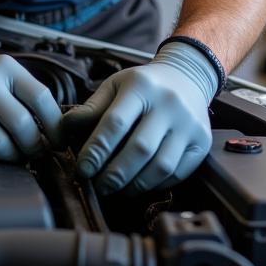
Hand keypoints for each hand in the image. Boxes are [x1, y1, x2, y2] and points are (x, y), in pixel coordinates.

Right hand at [0, 38, 62, 161]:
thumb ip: (24, 94)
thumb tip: (58, 130)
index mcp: (3, 67)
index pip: (41, 98)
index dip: (56, 126)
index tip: (59, 142)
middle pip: (24, 127)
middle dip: (34, 146)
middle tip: (34, 153)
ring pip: (0, 146)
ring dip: (10, 155)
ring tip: (10, 152)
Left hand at [61, 41, 216, 194]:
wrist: (187, 77)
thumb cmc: (144, 85)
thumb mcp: (115, 85)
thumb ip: (91, 107)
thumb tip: (64, 129)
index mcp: (141, 86)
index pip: (115, 123)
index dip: (96, 150)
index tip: (83, 169)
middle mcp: (169, 104)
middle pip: (139, 149)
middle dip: (115, 174)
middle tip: (98, 185)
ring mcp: (188, 124)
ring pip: (160, 166)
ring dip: (135, 184)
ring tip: (117, 188)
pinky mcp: (201, 143)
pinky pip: (177, 173)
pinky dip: (155, 184)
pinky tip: (140, 183)